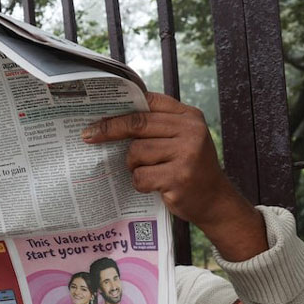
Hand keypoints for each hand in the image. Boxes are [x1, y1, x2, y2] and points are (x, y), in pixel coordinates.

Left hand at [82, 92, 266, 260]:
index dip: (120, 108)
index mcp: (189, 116)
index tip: (96, 115)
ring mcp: (187, 154)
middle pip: (137, 124)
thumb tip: (111, 118)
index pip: (149, 102)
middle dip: (109, 130)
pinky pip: (141, 176)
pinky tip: (153, 185)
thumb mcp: (182, 138)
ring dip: (133, 165)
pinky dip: (140, 183)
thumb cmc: (190, 167)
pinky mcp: (179, 177)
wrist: (215, 200)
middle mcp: (191, 131)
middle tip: (88, 136)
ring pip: (136, 152)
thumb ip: (157, 126)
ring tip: (147, 172)